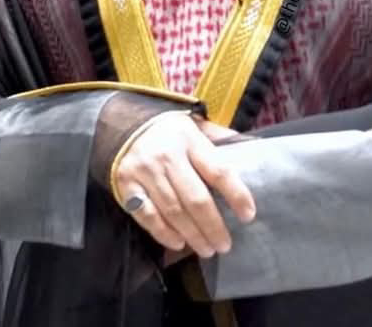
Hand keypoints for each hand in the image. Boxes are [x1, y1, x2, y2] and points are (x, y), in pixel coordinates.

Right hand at [113, 112, 255, 258]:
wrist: (121, 122)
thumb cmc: (167, 129)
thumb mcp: (194, 123)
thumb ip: (218, 136)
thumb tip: (250, 146)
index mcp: (189, 139)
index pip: (218, 171)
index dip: (236, 195)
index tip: (248, 215)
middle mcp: (167, 156)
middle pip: (196, 199)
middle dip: (213, 227)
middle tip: (225, 245)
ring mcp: (145, 171)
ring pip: (173, 212)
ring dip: (193, 235)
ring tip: (207, 249)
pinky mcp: (126, 185)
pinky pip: (147, 216)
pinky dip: (164, 233)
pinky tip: (178, 242)